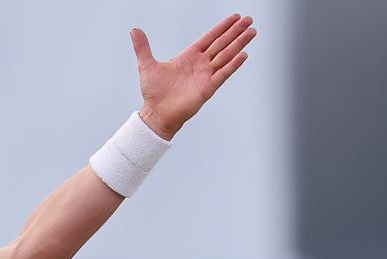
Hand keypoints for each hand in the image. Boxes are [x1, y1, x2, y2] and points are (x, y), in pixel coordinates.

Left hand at [130, 14, 256, 139]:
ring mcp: (206, 75)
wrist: (156, 114)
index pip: (210, 37)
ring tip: (252, 32)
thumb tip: (134, 30)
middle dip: (235, 31)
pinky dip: (233, 64)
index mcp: (188, 56)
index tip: (235, 17)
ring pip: (226, 55)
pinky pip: (223, 73)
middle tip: (249, 20)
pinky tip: (243, 54)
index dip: (222, 27)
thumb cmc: (153, 93)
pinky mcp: (208, 88)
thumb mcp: (147, 65)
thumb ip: (143, 47)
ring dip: (239, 44)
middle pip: (222, 44)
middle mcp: (200, 64)